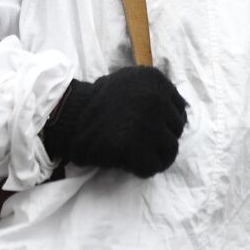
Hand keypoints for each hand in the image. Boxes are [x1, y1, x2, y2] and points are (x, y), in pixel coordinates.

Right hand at [42, 66, 187, 177]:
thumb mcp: (129, 82)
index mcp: (155, 80)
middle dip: (161, 139)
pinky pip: (154, 167)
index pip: (180, 109)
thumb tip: (180, 112)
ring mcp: (148, 125)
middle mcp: (156, 99)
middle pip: (177, 130)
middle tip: (141, 143)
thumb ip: (153, 92)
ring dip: (156, 156)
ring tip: (138, 156)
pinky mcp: (136, 149)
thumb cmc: (98, 102)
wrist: (68, 117)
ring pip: (171, 150)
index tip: (152, 129)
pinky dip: (143, 169)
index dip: (166, 123)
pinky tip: (130, 164)